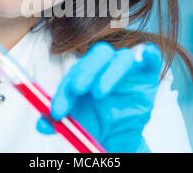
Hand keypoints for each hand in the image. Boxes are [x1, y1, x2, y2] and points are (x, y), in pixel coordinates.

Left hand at [36, 41, 162, 152]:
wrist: (121, 139)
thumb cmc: (97, 126)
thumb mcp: (77, 125)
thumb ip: (60, 121)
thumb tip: (42, 124)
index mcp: (87, 74)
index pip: (75, 73)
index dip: (64, 91)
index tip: (58, 112)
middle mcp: (107, 67)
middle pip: (99, 54)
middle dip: (86, 70)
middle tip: (76, 89)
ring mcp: (130, 69)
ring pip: (122, 57)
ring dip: (110, 72)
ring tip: (98, 93)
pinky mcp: (149, 74)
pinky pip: (150, 56)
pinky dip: (148, 53)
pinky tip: (145, 55)